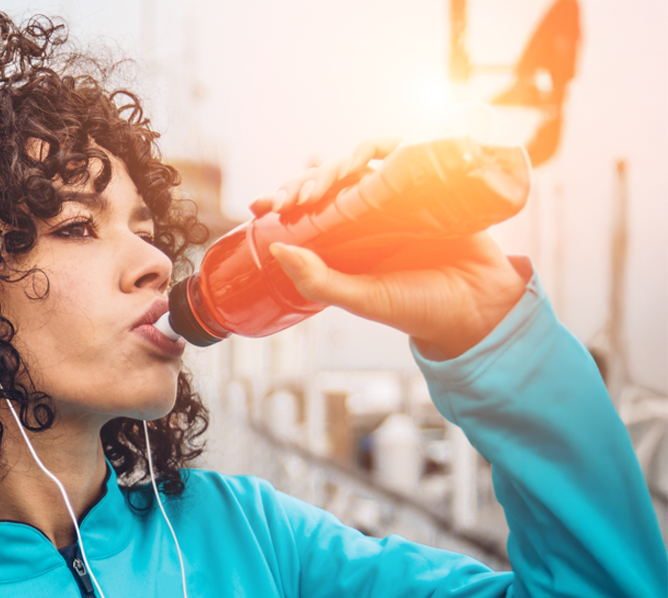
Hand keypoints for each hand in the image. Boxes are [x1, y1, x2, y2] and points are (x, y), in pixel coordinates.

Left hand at [251, 138, 527, 357]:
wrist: (480, 307)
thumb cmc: (418, 308)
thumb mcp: (362, 299)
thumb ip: (319, 282)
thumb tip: (275, 250)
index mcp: (348, 238)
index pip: (308, 207)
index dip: (285, 198)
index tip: (262, 205)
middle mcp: (370, 213)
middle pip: (331, 179)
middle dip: (309, 180)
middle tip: (296, 197)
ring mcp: (401, 197)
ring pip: (365, 161)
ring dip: (345, 161)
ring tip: (338, 177)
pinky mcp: (433, 186)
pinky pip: (410, 154)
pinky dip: (392, 146)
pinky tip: (376, 156)